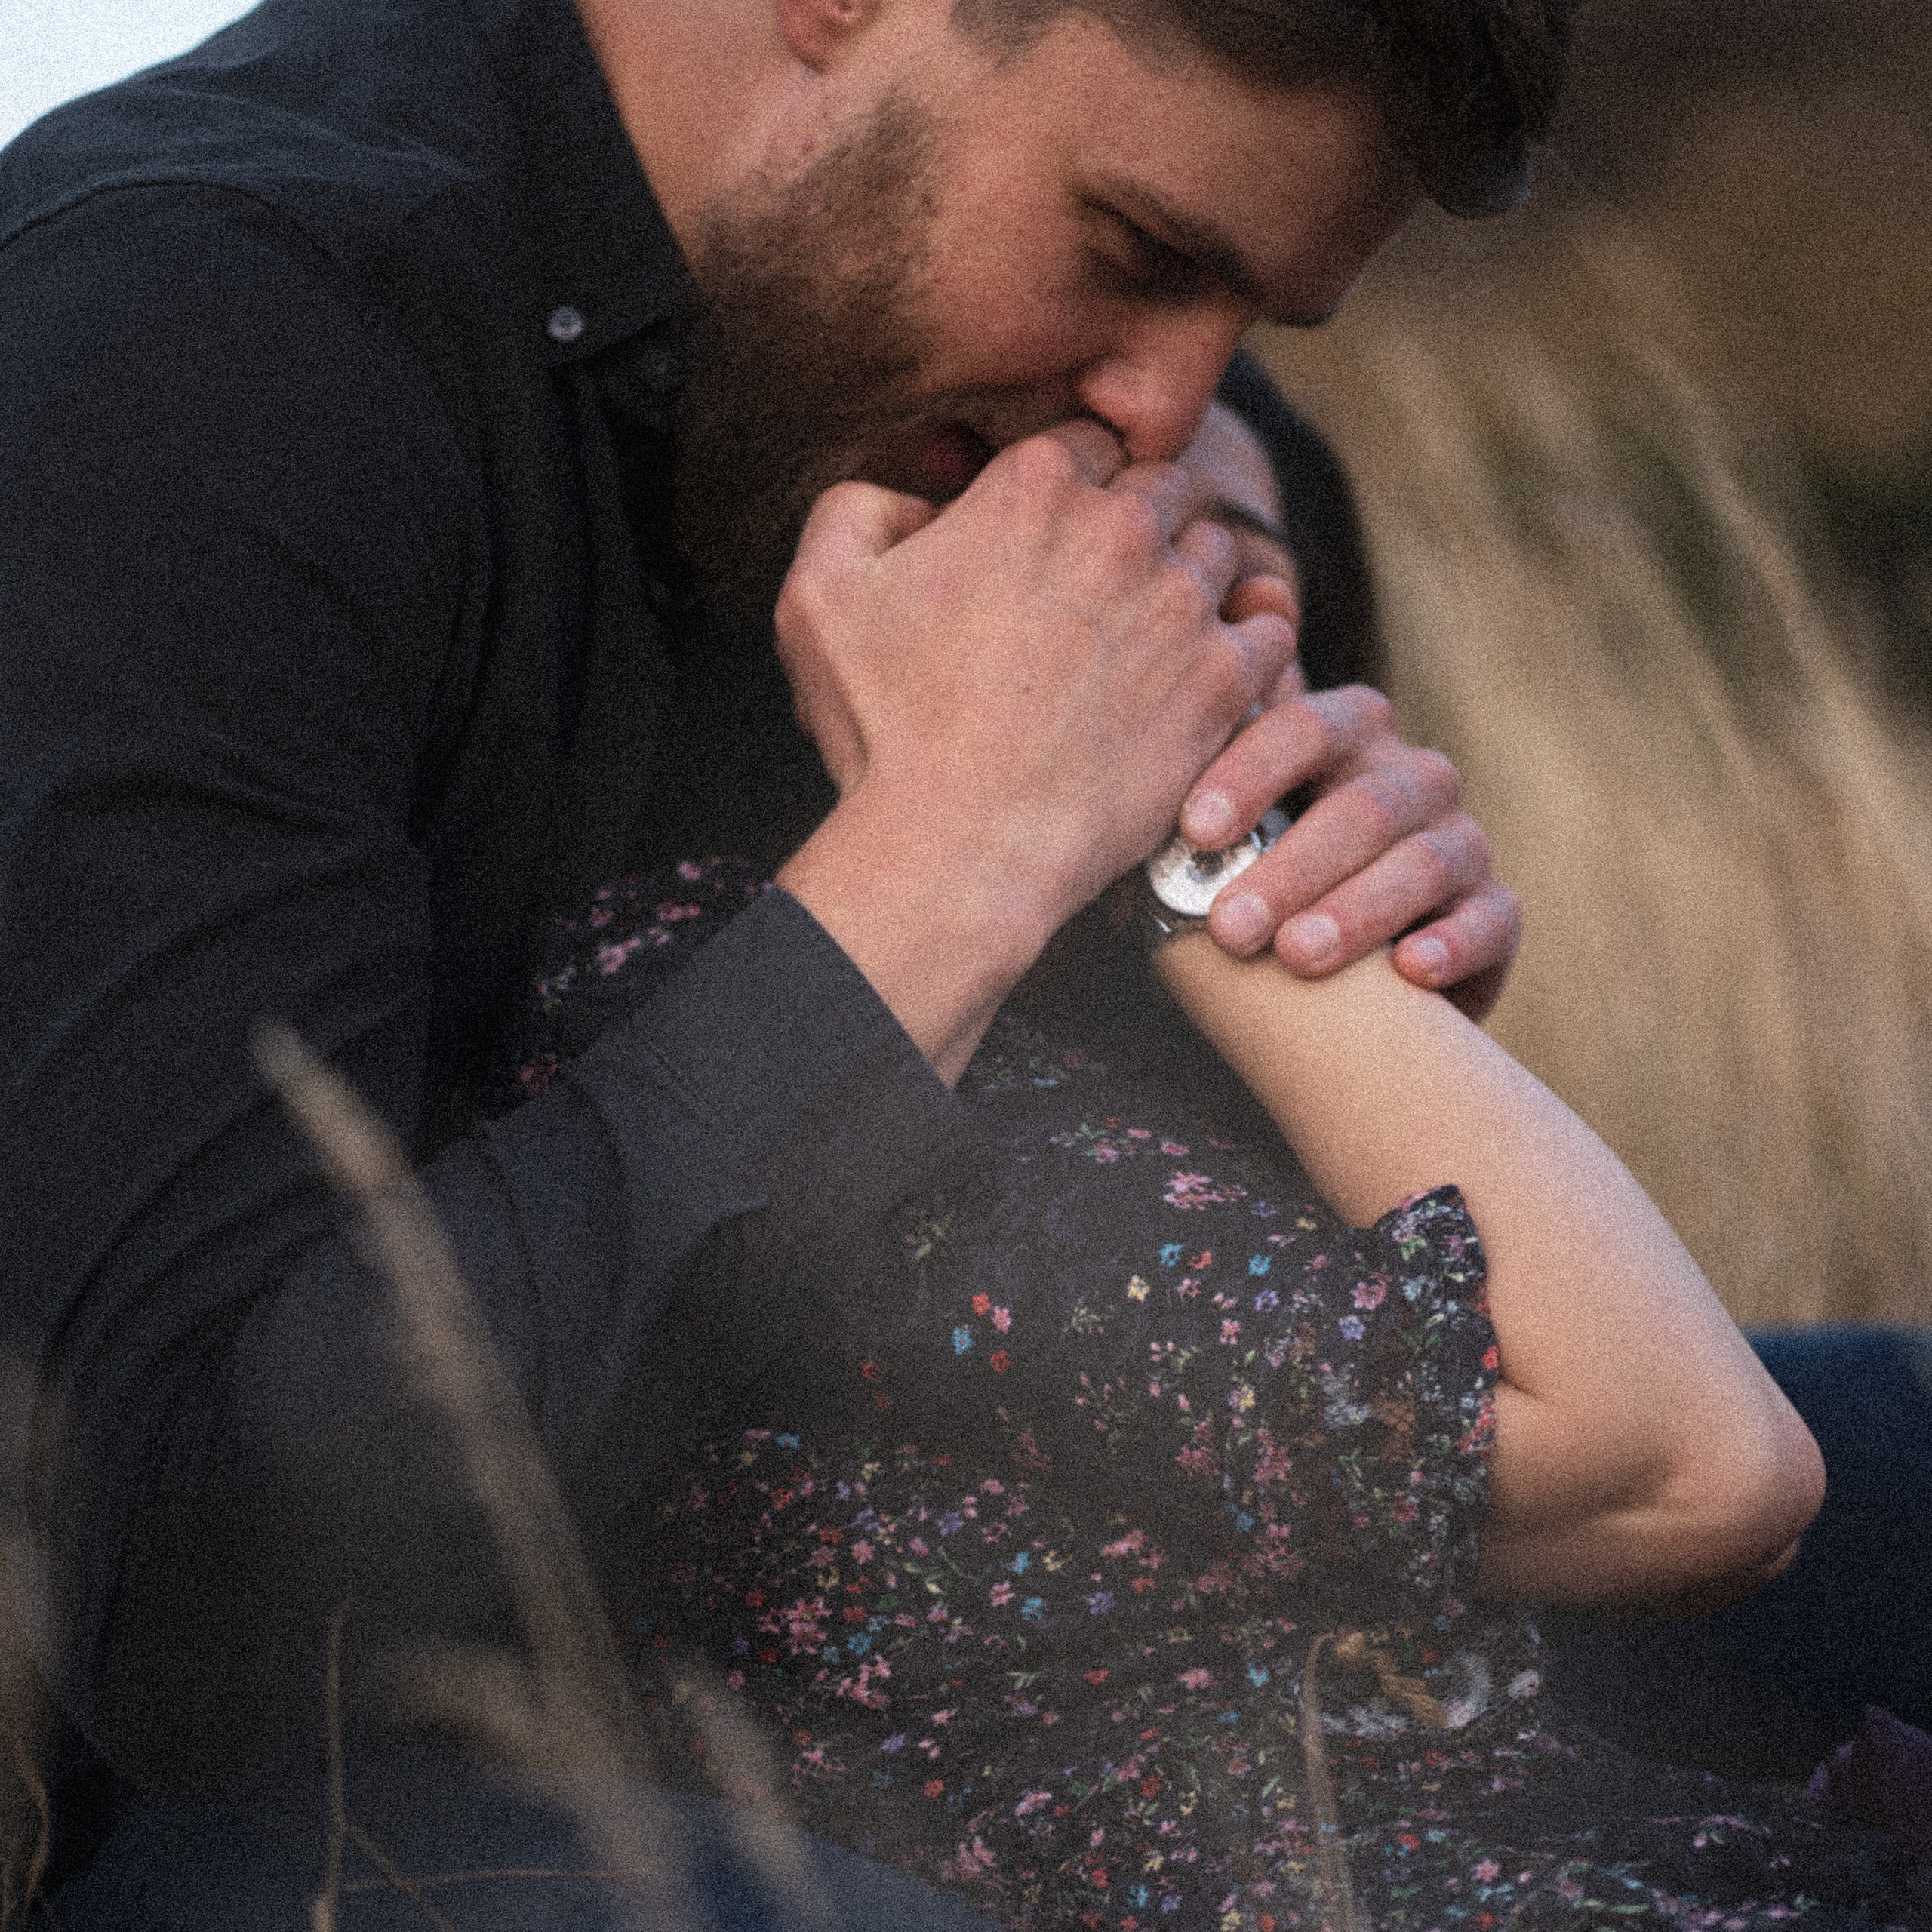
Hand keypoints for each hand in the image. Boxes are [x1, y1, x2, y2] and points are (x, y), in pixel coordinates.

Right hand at [774, 420, 1298, 1078]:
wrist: (959, 849)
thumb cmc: (884, 732)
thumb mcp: (818, 599)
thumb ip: (859, 508)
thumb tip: (916, 498)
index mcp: (1032, 486)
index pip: (1087, 444)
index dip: (1072, 489)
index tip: (1055, 542)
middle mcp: (1121, 527)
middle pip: (1161, 488)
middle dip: (1135, 527)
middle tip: (1101, 594)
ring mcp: (1182, 602)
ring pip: (1217, 553)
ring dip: (1189, 583)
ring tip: (1146, 642)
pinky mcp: (1225, 680)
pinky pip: (1269, 630)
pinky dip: (1245, 645)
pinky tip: (1205, 675)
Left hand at [1177, 684, 1520, 1021]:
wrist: (1346, 967)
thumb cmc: (1261, 881)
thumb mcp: (1225, 836)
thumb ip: (1190, 806)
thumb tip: (1115, 790)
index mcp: (1342, 734)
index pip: (1301, 726)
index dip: (1249, 773)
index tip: (1194, 832)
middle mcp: (1410, 775)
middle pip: (1361, 805)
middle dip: (1291, 867)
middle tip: (1229, 927)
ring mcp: (1460, 840)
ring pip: (1422, 861)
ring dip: (1357, 910)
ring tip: (1298, 956)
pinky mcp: (1495, 911)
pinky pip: (1488, 920)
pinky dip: (1452, 943)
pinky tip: (1409, 970)